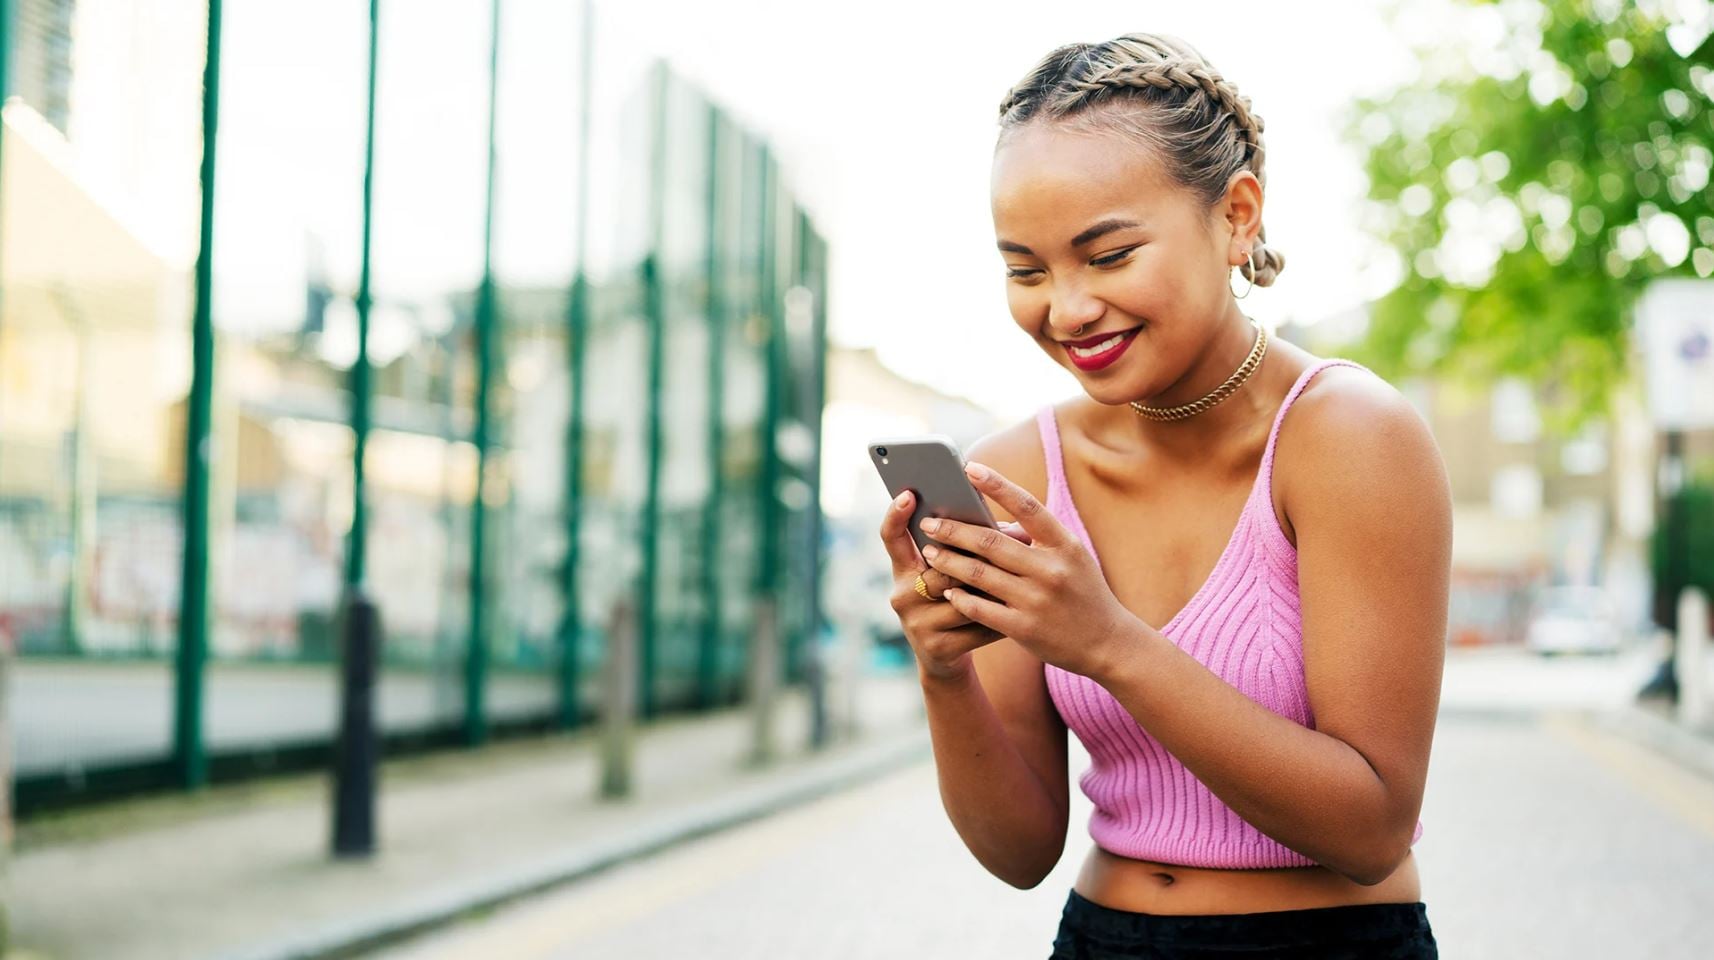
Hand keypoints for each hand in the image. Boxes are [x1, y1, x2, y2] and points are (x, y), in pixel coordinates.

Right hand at [878, 490, 1034, 681]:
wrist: (947, 661)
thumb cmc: (958, 602)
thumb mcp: (951, 575)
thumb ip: (968, 549)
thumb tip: (1009, 529)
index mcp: (904, 570)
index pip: (891, 537)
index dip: (895, 515)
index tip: (909, 493)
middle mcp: (902, 595)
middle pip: (941, 564)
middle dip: (975, 557)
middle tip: (1004, 547)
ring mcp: (916, 623)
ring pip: (963, 595)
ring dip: (994, 587)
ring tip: (1021, 578)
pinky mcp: (936, 648)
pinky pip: (977, 624)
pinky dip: (1002, 616)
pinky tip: (1020, 611)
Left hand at [917, 461, 1143, 681]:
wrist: (1109, 643)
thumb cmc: (1084, 592)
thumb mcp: (1072, 557)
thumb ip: (1038, 538)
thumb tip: (992, 521)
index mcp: (1065, 545)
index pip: (1027, 506)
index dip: (997, 485)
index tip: (969, 468)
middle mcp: (1051, 569)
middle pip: (991, 542)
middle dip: (953, 530)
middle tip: (928, 522)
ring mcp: (1037, 600)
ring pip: (979, 574)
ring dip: (948, 561)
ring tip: (929, 553)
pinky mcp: (1024, 628)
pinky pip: (981, 609)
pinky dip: (960, 597)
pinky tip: (947, 590)